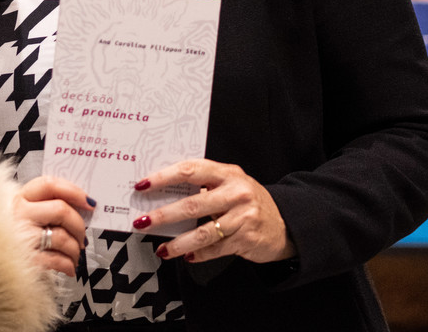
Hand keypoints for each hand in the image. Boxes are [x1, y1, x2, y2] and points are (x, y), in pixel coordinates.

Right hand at [13, 175, 93, 276]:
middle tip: (82, 237)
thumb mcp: (25, 213)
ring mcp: (21, 236)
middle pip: (61, 211)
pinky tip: (68, 267)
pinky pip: (57, 259)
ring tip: (75, 255)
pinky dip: (68, 265)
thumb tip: (82, 207)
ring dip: (75, 249)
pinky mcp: (26, 258)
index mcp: (20, 198)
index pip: (49, 184)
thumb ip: (47, 205)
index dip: (73, 191)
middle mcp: (19, 214)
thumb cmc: (15, 234)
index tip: (88, 202)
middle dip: (79, 226)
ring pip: (62, 237)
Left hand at [132, 159, 295, 264]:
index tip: (143, 185)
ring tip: (163, 249)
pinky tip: (186, 256)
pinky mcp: (246, 239)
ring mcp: (243, 216)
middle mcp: (236, 193)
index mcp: (228, 173)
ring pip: (203, 232)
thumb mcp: (230, 184)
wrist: (284, 224)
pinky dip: (198, 254)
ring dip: (178, 242)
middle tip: (143, 221)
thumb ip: (204, 185)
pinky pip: (215, 249)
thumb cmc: (248, 201)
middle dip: (163, 215)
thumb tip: (164, 193)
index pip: (190, 170)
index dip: (164, 177)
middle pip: (192, 204)